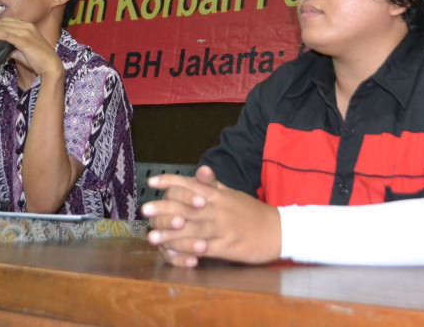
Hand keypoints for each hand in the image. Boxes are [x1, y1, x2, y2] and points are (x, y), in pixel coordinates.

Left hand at [0, 18, 62, 81]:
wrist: (51, 66)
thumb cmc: (39, 61)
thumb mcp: (23, 52)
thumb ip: (14, 50)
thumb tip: (4, 52)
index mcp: (28, 26)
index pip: (7, 22)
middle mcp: (27, 26)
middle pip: (3, 23)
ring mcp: (25, 32)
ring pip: (2, 28)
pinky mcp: (23, 40)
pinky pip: (5, 34)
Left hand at [143, 165, 280, 267]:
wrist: (279, 230)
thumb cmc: (252, 212)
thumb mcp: (233, 194)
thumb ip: (214, 185)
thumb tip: (201, 170)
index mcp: (219, 195)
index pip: (192, 184)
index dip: (171, 181)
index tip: (152, 182)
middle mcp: (219, 209)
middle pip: (188, 207)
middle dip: (165, 208)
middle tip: (145, 210)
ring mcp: (223, 228)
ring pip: (193, 229)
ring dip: (172, 233)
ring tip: (152, 236)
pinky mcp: (228, 247)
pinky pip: (205, 249)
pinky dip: (189, 251)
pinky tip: (174, 253)